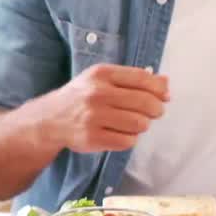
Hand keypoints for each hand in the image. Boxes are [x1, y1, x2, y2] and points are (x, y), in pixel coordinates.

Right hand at [41, 64, 169, 152]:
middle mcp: (96, 94)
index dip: (160, 89)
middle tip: (151, 113)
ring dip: (141, 125)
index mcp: (101, 74)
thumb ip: (133, 79)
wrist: (50, 119)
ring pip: (140, 124)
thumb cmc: (82, 97)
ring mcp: (93, 117)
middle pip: (146, 103)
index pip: (143, 79)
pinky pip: (128, 141)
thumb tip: (166, 84)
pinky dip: (129, 139)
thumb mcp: (102, 79)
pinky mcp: (92, 138)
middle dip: (155, 110)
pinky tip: (119, 133)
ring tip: (131, 123)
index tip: (164, 97)